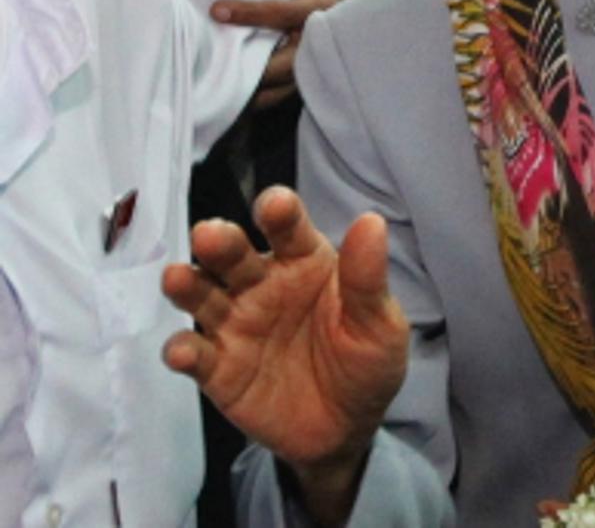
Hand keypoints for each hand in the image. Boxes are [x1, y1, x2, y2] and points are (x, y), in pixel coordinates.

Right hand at [162, 187, 408, 520]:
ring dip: (186, 284)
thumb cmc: (365, 362)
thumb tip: (372, 221)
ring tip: (177, 278)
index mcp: (305, 261)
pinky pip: (194, 353)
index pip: (288, 228)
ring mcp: (235, 323)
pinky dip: (182, 350)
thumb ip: (367, 278)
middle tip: (211, 236)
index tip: (275, 205)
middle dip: (219, 241)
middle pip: (233, 254)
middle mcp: (262, 284)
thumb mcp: (379, 323)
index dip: (279, 212)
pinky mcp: (217, 367)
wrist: (348, 428)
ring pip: (201, 294)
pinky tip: (184, 352)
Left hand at [210, 0, 360, 109]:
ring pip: (285, 85)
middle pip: (285, 64)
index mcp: (323, 5)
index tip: (216, 10)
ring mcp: (320, 61)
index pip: (283, 12)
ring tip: (218, 86)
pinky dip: (262, 95)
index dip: (249, 12)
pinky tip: (234, 94)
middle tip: (212, 65)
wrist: (357, 1)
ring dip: (255, 90)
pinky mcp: (312, 74)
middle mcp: (323, 39)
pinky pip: (285, 91)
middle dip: (251, 69)